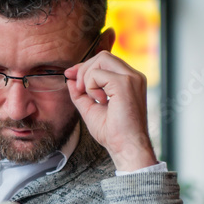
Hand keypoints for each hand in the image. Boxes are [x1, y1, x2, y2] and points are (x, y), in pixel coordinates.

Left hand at [64, 51, 157, 171]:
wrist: (126, 147)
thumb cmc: (113, 133)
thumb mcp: (91, 108)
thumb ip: (81, 93)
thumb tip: (70, 78)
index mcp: (130, 80)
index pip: (106, 60)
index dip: (86, 66)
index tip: (70, 76)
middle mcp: (134, 76)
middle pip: (103, 56)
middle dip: (84, 69)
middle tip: (79, 90)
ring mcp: (132, 78)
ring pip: (101, 59)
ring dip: (87, 77)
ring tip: (91, 97)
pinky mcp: (125, 83)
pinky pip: (98, 73)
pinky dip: (91, 86)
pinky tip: (100, 101)